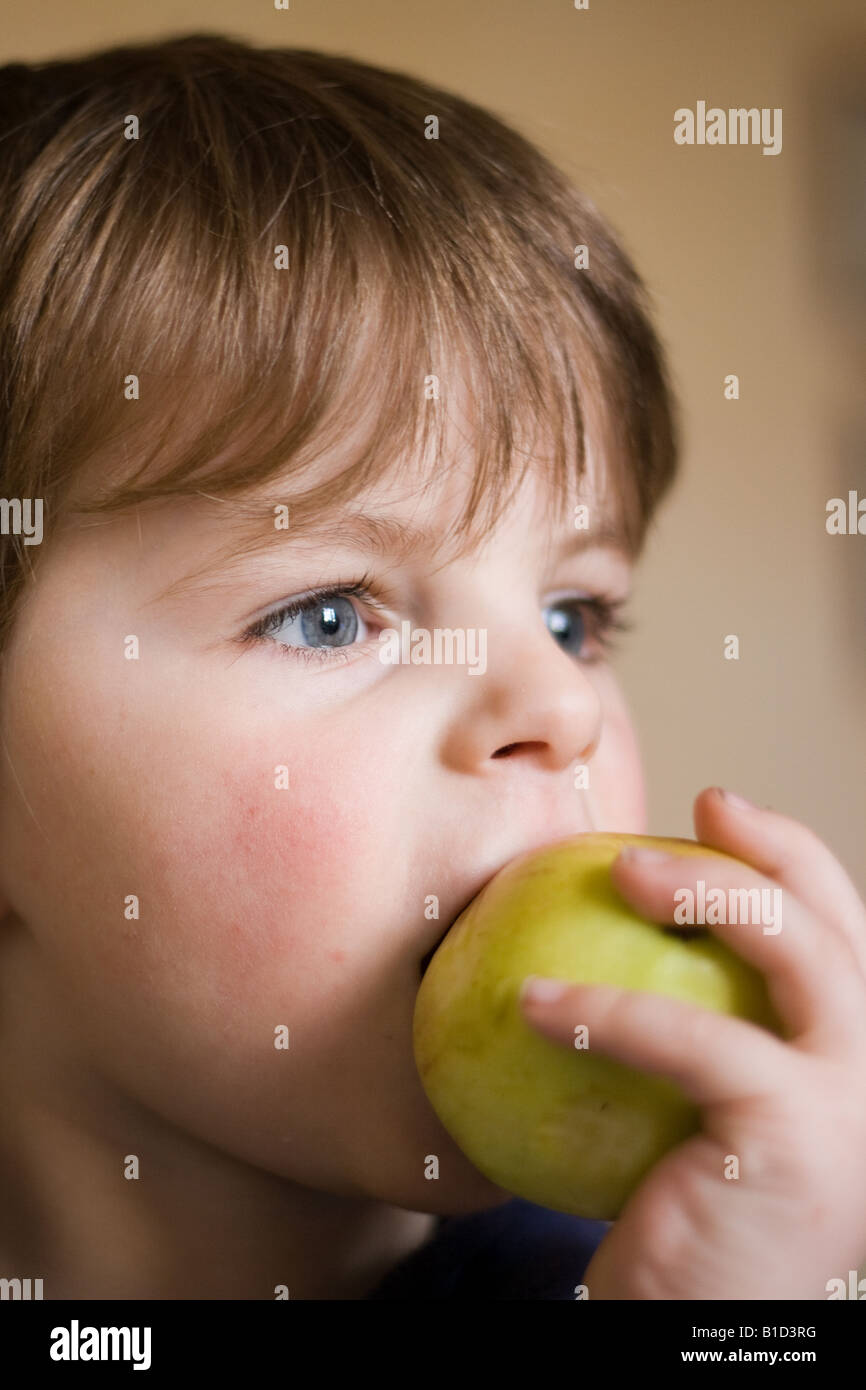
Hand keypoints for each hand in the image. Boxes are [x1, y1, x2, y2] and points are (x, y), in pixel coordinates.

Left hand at [519, 787, 865, 1298]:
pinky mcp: (797, 1140)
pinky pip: (695, 1042)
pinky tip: (533, 998)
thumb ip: (691, 1031)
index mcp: (852, 1056)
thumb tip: (601, 932)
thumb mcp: (698, 1114)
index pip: (842, 927)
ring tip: (618, 868)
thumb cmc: (690, 1222)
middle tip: (687, 812)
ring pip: (800, 952)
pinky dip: (609, 1008)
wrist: (698, 1334)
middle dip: (768, 847)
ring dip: (709, 890)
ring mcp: (850, 1104)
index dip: (788, 851)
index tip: (714, 806)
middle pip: (838, 921)